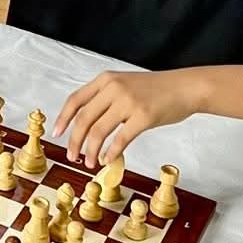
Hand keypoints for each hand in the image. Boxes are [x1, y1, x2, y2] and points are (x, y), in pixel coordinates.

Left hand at [52, 68, 203, 165]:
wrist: (185, 87)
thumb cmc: (156, 89)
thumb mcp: (125, 84)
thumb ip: (105, 98)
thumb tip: (86, 124)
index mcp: (106, 80)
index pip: (75, 100)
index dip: (63, 118)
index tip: (57, 133)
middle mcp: (114, 88)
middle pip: (83, 118)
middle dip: (74, 140)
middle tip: (71, 155)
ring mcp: (128, 102)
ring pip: (98, 131)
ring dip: (90, 150)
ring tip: (88, 162)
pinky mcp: (143, 117)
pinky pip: (120, 139)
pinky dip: (110, 152)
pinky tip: (107, 159)